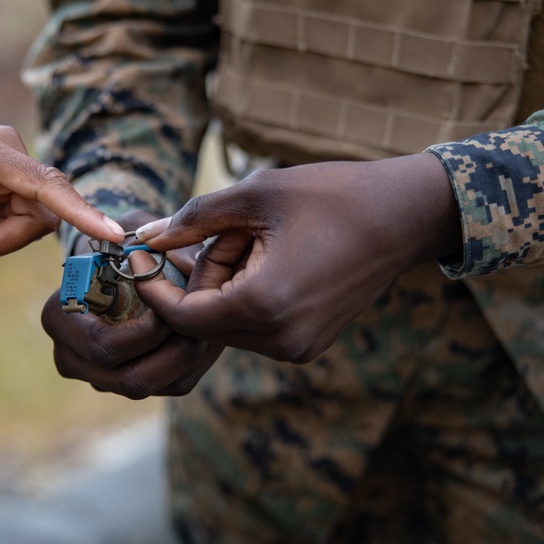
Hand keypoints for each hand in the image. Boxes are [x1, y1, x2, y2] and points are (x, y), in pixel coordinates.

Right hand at [40, 210, 222, 398]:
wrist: (117, 264)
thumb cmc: (122, 245)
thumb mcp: (134, 233)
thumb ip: (158, 244)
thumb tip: (190, 265)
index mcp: (58, 318)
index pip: (102, 346)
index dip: (145, 334)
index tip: (174, 308)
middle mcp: (72, 356)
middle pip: (131, 380)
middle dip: (175, 354)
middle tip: (203, 325)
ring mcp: (100, 377)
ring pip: (154, 387)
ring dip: (190, 360)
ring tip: (212, 328)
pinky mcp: (129, 382)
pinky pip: (168, 386)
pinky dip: (195, 364)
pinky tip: (210, 337)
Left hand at [130, 154, 461, 362]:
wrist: (404, 215)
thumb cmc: (332, 195)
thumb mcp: (254, 195)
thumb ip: (193, 218)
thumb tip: (146, 238)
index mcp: (264, 306)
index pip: (182, 317)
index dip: (153, 286)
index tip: (138, 253)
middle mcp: (281, 340)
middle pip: (203, 320)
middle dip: (199, 275)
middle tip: (227, 229)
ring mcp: (298, 348)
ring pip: (227, 322)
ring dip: (223, 282)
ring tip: (256, 238)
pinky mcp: (308, 343)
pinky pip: (253, 324)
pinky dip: (245, 292)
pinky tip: (270, 255)